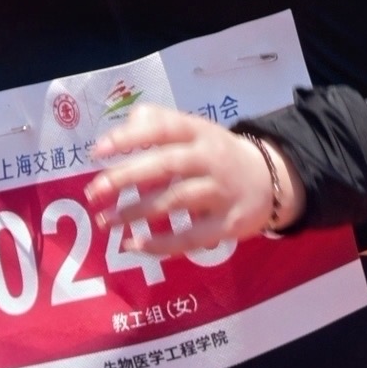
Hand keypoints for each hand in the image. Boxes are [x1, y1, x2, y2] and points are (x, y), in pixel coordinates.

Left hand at [81, 105, 290, 255]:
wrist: (272, 180)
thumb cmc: (217, 154)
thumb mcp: (195, 130)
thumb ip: (158, 123)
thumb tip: (123, 129)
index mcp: (199, 131)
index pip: (162, 128)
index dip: (128, 138)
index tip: (97, 151)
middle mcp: (210, 158)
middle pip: (165, 165)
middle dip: (125, 178)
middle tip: (94, 192)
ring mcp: (221, 191)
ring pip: (175, 201)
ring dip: (136, 212)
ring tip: (106, 221)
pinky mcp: (227, 223)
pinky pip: (190, 236)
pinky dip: (160, 244)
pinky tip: (133, 244)